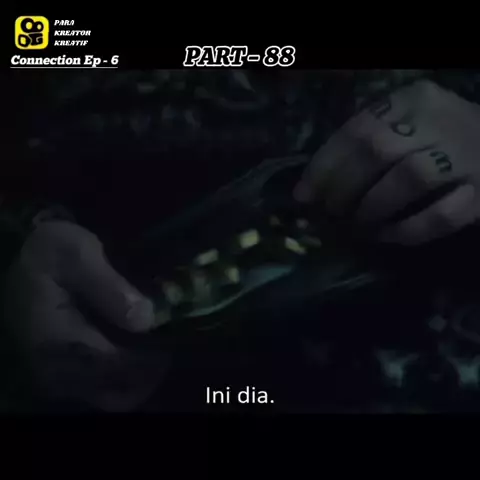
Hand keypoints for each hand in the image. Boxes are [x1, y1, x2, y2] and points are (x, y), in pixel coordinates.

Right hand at [3, 220, 168, 411]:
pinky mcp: (61, 372)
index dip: (150, 357)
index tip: (171, 337)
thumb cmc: (51, 252)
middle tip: (167, 343)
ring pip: (111, 395)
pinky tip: (136, 350)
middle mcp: (56, 368)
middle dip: (149, 371)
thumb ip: (110, 288)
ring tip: (155, 346)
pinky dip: (124, 377)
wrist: (24, 259)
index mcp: (59, 340)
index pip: (116, 366)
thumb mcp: (77, 254)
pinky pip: (101, 389)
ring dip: (138, 377)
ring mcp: (57, 374)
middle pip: (117, 390)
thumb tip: (146, 320)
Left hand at [294, 80, 479, 244]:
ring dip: (373, 207)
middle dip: (344, 187)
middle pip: (379, 151)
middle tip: (331, 212)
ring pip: (410, 178)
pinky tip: (386, 236)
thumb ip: (363, 146)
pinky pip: (442, 216)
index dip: (324, 165)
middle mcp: (439, 120)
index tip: (303, 195)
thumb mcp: (404, 125)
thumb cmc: (438, 137)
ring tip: (357, 225)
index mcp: (412, 99)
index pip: (357, 129)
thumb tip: (310, 188)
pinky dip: (408, 231)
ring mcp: (466, 156)